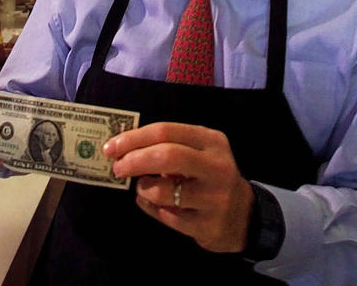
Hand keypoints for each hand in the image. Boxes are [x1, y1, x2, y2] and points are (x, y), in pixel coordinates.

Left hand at [103, 122, 254, 252]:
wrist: (244, 216)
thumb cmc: (209, 177)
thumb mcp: (200, 152)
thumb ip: (169, 145)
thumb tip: (124, 146)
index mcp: (211, 141)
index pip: (165, 130)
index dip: (134, 138)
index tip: (112, 147)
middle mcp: (216, 166)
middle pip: (166, 156)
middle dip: (134, 161)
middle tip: (118, 167)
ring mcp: (214, 197)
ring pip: (162, 191)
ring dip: (143, 189)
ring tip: (143, 188)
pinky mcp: (207, 225)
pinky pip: (165, 216)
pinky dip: (150, 208)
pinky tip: (154, 204)